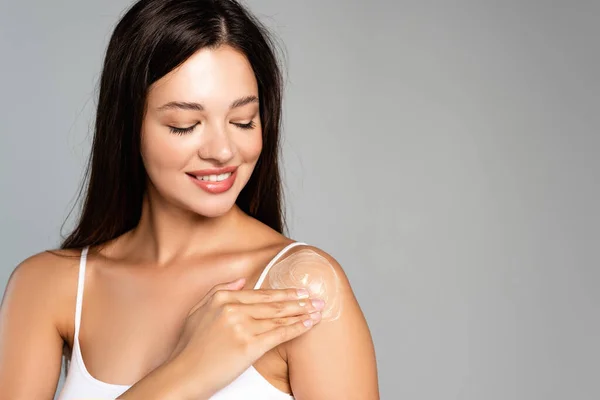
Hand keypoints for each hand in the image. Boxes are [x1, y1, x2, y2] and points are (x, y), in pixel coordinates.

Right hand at [168, 278, 323, 397]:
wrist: (183, 375)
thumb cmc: (189, 348)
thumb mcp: (198, 311)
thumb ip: (219, 290)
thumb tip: (242, 279)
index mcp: (222, 298)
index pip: (260, 294)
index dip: (283, 292)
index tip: (299, 291)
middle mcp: (233, 309)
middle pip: (274, 303)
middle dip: (299, 300)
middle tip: (316, 298)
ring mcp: (242, 326)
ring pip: (279, 317)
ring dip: (303, 312)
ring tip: (318, 310)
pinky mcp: (249, 346)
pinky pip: (280, 333)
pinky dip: (297, 327)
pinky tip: (309, 324)